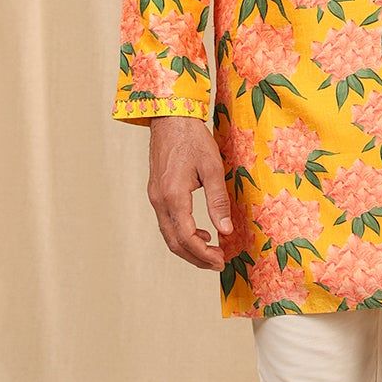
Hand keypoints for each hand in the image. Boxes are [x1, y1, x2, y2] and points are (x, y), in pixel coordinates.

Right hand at [147, 116, 232, 270]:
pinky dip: (182, 234)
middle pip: (174, 242)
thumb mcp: (213, 168)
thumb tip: (225, 230)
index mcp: (174, 196)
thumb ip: (218, 201)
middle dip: (196, 258)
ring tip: (211, 252)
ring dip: (189, 248)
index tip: (221, 261)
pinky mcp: (156, 193)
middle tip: (218, 263)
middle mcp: (160, 200)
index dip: (204, 254)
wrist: (171, 118)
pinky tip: (200, 232)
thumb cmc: (193, 139)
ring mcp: (155, 197)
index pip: (187, 237)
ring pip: (168, 235)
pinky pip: (167, 222)